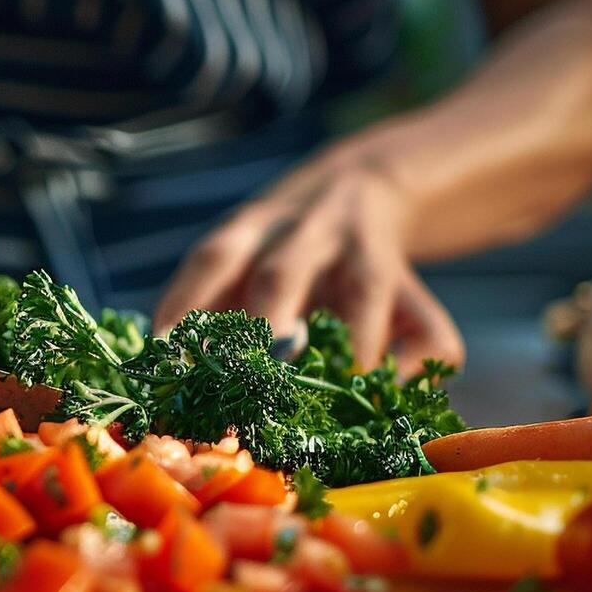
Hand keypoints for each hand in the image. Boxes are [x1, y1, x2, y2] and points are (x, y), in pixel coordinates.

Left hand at [153, 162, 464, 374]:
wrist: (366, 188)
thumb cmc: (280, 248)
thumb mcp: (241, 254)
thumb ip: (206, 304)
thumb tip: (162, 371)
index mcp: (254, 228)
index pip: (213, 258)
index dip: (185, 303)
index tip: (161, 353)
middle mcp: (308, 235)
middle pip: (282, 272)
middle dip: (265, 324)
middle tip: (250, 378)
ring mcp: (367, 257)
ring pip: (364, 293)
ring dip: (348, 346)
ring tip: (331, 398)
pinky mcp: (419, 292)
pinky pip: (430, 334)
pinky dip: (411, 373)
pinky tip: (386, 403)